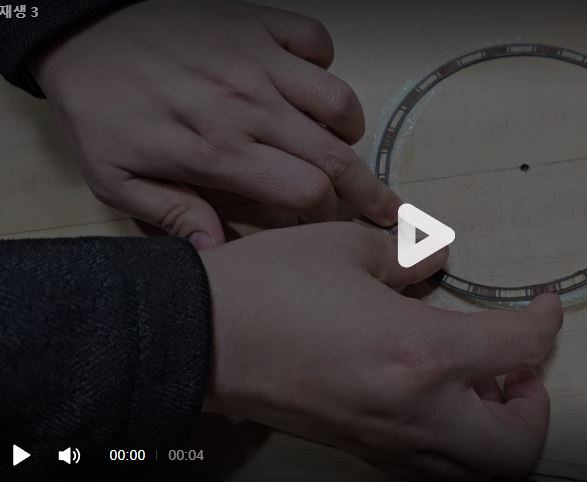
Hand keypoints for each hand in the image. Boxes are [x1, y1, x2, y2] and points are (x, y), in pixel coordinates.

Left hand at [34, 0, 398, 248]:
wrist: (83, 33)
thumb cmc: (102, 106)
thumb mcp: (116, 177)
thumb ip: (171, 214)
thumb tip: (215, 250)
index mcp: (219, 151)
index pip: (306, 192)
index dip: (329, 216)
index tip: (329, 225)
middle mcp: (250, 107)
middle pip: (336, 156)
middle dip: (371, 190)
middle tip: (392, 210)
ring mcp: (259, 61)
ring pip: (338, 101)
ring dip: (348, 129)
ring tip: (340, 143)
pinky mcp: (258, 25)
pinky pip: (316, 43)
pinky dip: (323, 64)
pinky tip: (307, 84)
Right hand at [200, 223, 563, 480]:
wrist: (202, 339)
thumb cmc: (270, 288)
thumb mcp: (346, 247)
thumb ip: (409, 254)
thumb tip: (440, 260)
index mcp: (421, 355)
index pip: (520, 351)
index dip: (547, 323)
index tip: (545, 306)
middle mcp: (415, 414)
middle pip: (516, 447)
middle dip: (535, 408)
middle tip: (519, 370)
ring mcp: (387, 442)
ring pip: (477, 472)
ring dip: (498, 431)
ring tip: (481, 386)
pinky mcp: (361, 450)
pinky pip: (432, 468)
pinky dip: (457, 444)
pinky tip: (436, 400)